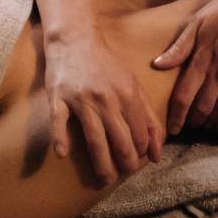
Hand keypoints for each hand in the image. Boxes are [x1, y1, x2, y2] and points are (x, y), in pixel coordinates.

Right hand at [44, 28, 163, 187]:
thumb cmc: (106, 64)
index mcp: (128, 94)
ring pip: (95, 137)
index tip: (136, 162)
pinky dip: (60, 138)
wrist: (75, 37)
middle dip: (125, 163)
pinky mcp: (59, 97)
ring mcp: (82, 98)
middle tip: (121, 177)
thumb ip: (148, 116)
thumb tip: (158, 152)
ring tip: (104, 180)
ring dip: (101, 163)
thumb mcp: (133, 84)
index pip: (140, 133)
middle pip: (120, 139)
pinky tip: (62, 154)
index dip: (141, 152)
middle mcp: (107, 98)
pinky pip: (59, 121)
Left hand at [152, 0, 217, 134]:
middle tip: (188, 127)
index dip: (176, 115)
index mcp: (203, 58)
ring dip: (212, 119)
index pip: (184, 96)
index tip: (172, 128)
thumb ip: (180, 45)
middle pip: (203, 107)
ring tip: (206, 123)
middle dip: (193, 121)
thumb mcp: (200, 20)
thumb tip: (158, 64)